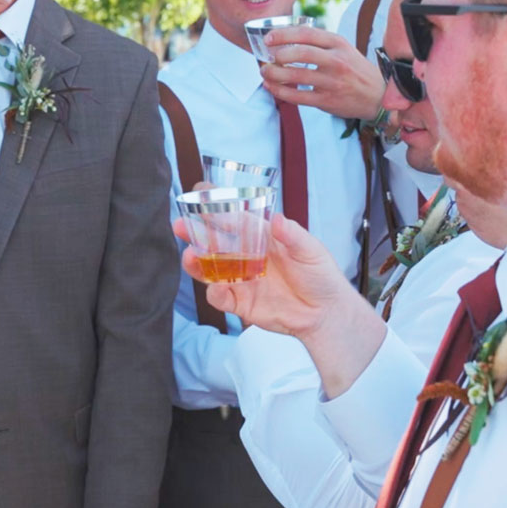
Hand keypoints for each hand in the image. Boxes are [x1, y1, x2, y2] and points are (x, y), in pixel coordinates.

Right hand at [178, 215, 387, 397]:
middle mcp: (246, 257)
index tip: (199, 195)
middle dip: (194, 233)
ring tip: (190, 257)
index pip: (234, 219)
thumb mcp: (311, 250)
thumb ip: (292, 235)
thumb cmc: (321, 276)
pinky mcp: (241, 303)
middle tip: (180, 226)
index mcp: (261, 238)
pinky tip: (215, 288)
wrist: (326, 313)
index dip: (216, 208)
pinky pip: (221, 298)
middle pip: (214, 243)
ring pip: (210, 270)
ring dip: (197, 264)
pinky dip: (214, 293)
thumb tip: (276, 219)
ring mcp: (241, 280)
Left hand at [259, 26, 384, 119]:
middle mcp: (336, 60)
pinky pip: (298, 96)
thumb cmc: (355, 70)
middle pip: (301, 53)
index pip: (307, 34)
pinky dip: (280, 91)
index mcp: (338, 43)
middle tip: (267, 57)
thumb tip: (285, 39)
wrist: (377, 95)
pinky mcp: (327, 100)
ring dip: (274, 74)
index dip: (283, 35)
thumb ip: (319, 43)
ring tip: (265, 72)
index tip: (268, 38)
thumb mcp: (343, 49)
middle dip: (278, 54)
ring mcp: (332, 81)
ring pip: (296, 75)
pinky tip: (272, 87)